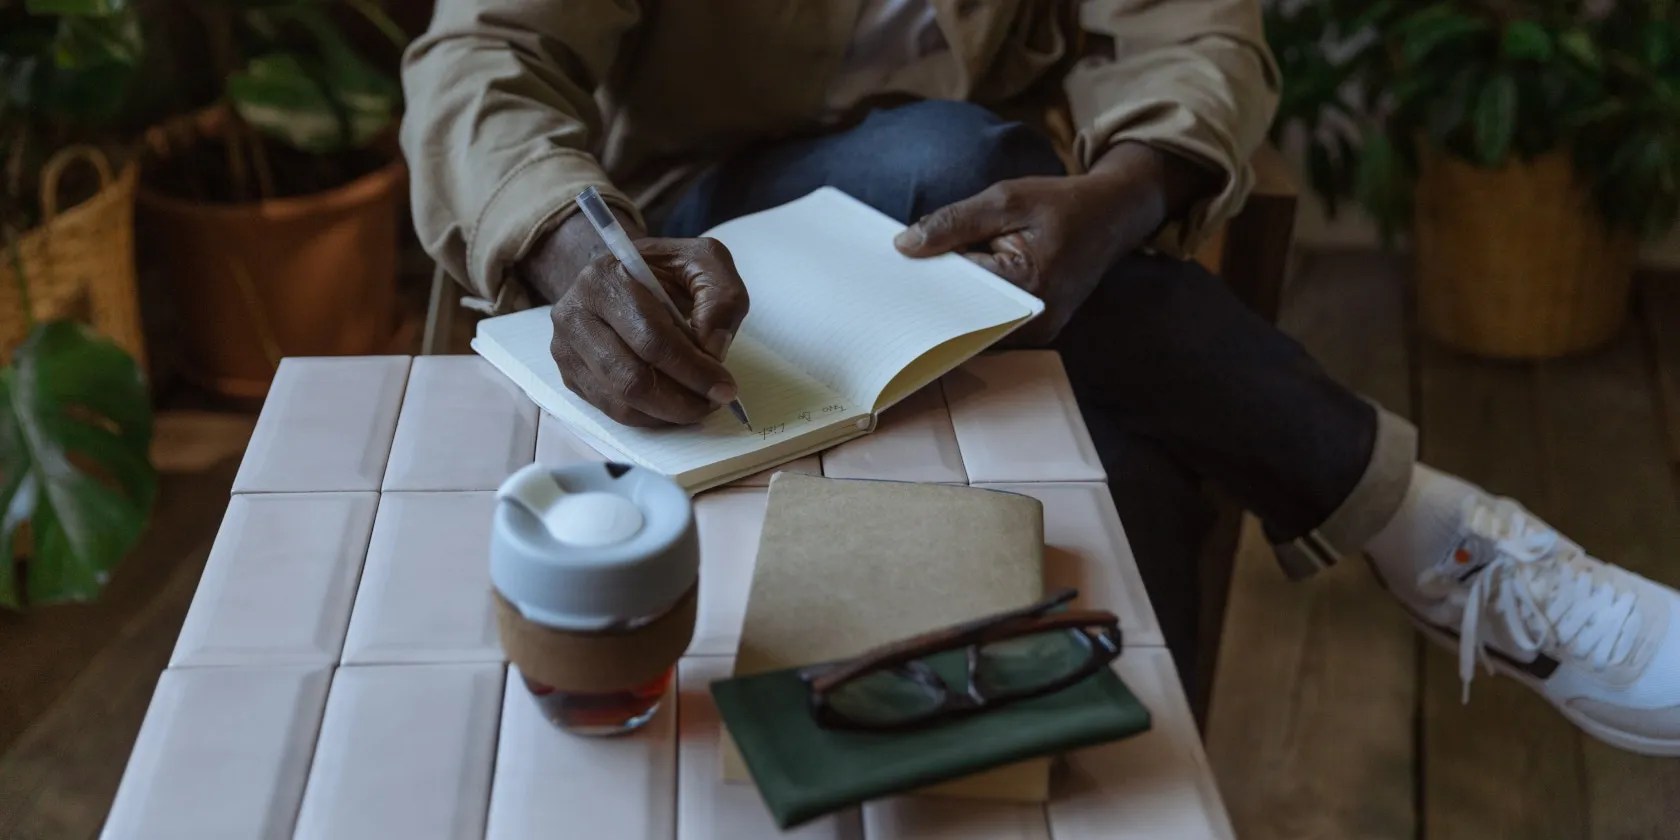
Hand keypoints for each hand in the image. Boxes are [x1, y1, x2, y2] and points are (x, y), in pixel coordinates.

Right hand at [521, 213, 749, 426]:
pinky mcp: (569, 373)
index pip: (651, 339)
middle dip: (681, 401)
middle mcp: (575, 314)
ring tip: (698, 404)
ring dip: (667, 414)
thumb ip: (720, 297)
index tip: (725, 387)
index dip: (693, 370)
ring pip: (620, 402)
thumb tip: (712, 349)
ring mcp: (566, 347)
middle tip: (714, 402)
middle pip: (631, 379)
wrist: (621, 273)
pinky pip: (610, 410)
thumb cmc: (665, 270)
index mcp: (605, 279)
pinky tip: (673, 404)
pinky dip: (649, 416)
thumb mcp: (704, 262)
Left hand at [893, 142, 1216, 344]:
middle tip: (890, 284)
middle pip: (962, 318)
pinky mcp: (1034, 332)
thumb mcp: (1007, 198)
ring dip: (948, 305)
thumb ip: (954, 221)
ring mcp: (1036, 333)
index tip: (888, 274)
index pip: (957, 290)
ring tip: (914, 284)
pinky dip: (967, 307)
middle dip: (930, 299)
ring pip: (973, 326)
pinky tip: (946, 287)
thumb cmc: (1061, 204)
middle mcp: (1034, 321)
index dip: (922, 280)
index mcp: (1028, 285)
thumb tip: (903, 245)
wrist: (1112, 217)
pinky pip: (988, 325)